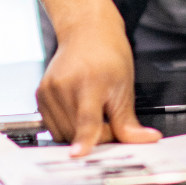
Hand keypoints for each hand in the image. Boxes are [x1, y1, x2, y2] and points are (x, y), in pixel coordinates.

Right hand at [36, 23, 160, 155]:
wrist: (86, 31)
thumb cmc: (107, 53)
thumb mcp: (124, 87)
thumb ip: (128, 121)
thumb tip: (145, 140)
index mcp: (89, 82)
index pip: (86, 117)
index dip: (85, 138)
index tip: (78, 153)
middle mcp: (64, 85)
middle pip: (76, 132)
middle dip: (96, 137)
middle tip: (109, 120)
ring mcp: (48, 90)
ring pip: (64, 133)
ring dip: (80, 133)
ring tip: (94, 112)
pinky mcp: (40, 95)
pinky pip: (54, 126)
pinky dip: (68, 126)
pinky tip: (79, 109)